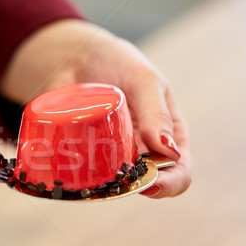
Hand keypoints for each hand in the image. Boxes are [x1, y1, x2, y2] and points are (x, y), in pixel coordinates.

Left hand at [0, 19, 190, 197]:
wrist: (78, 56)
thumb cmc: (119, 63)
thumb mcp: (144, 81)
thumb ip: (157, 113)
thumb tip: (171, 153)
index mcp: (168, 136)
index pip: (179, 172)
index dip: (169, 184)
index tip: (148, 184)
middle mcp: (142, 152)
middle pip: (145, 185)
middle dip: (132, 188)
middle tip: (116, 181)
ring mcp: (112, 156)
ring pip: (113, 187)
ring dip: (103, 189)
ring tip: (90, 176)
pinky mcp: (84, 156)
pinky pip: (83, 178)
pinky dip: (76, 181)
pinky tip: (66, 174)